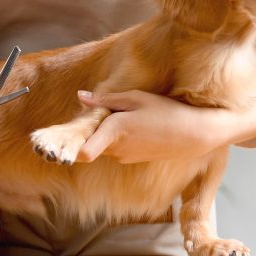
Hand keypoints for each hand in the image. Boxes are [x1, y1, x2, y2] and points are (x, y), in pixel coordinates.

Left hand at [76, 90, 255, 163]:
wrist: (194, 134)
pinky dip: (117, 137)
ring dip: (105, 132)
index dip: (71, 148)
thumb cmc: (166, 111)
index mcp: (115, 130)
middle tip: (100, 110)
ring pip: (102, 143)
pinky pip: (115, 147)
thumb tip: (81, 97)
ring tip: (124, 115)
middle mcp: (116, 148)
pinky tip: (135, 126)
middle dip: (91, 128)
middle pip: (90, 140)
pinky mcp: (132, 159)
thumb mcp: (136, 98)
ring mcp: (124, 156)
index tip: (61, 145)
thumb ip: (107, 99)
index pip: (85, 150)